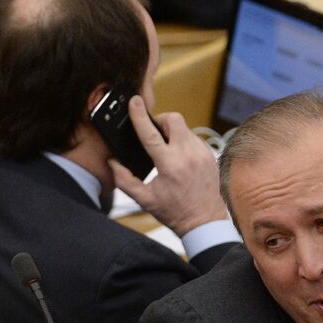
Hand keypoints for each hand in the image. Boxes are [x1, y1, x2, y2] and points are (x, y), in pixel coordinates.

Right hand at [110, 95, 228, 235]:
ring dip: (172, 132)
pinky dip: (183, 141)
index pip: (151, 133)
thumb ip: (124, 179)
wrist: (204, 221)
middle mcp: (188, 156)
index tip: (134, 101)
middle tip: (154, 132)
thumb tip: (112, 162)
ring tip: (165, 149)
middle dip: (161, 119)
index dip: (140, 115)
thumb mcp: (144, 199)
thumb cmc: (174, 212)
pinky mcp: (210, 155)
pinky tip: (179, 157)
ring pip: (184, 127)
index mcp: (170, 166)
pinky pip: (194, 137)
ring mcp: (202, 154)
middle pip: (174, 119)